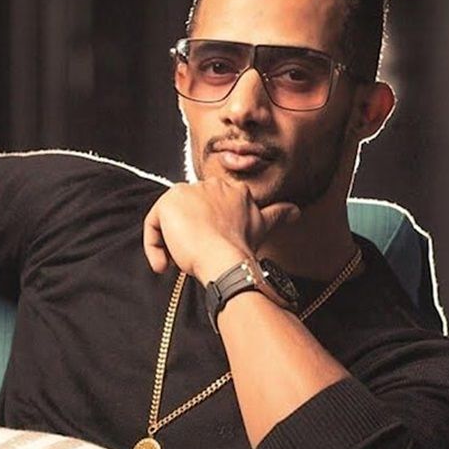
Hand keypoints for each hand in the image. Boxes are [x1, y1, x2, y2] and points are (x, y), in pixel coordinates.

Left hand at [142, 179, 299, 281]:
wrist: (226, 259)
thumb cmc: (242, 248)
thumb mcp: (263, 226)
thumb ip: (278, 215)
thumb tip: (296, 211)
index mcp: (228, 188)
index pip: (206, 209)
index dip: (205, 231)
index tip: (209, 249)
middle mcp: (207, 183)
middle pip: (186, 214)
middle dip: (188, 237)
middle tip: (194, 258)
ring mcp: (186, 192)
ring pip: (168, 221)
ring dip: (171, 244)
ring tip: (181, 262)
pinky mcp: (166, 203)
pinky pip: (152, 226)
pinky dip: (154, 248)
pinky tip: (165, 264)